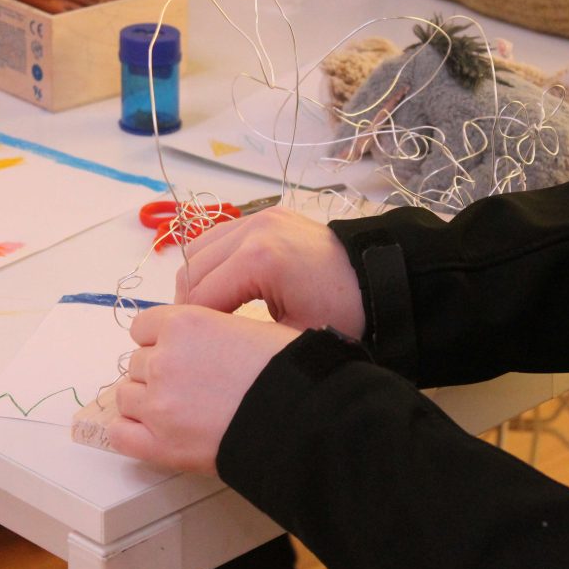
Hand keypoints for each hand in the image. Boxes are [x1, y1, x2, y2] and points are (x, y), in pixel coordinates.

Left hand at [107, 305, 300, 473]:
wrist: (299, 416)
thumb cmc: (286, 371)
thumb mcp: (249, 327)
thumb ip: (210, 328)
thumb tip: (200, 342)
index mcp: (185, 323)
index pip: (144, 327)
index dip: (162, 339)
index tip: (178, 351)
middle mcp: (164, 359)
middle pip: (138, 362)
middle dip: (160, 372)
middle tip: (192, 385)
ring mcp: (157, 403)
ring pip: (127, 396)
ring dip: (147, 400)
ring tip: (180, 410)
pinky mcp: (158, 443)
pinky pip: (120, 435)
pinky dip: (131, 433)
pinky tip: (154, 432)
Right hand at [175, 206, 365, 339]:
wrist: (378, 277)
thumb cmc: (343, 314)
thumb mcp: (292, 338)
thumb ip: (242, 339)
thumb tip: (202, 346)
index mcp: (259, 259)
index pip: (201, 298)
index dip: (193, 330)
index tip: (195, 354)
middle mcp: (253, 229)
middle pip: (192, 271)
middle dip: (190, 307)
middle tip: (199, 338)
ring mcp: (258, 217)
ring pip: (198, 251)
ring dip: (197, 283)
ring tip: (210, 314)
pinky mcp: (265, 215)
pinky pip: (218, 237)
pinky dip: (212, 263)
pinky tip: (223, 289)